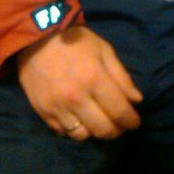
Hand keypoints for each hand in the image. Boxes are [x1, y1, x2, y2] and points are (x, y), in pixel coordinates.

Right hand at [17, 25, 142, 140]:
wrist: (37, 38)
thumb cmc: (75, 40)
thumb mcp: (104, 50)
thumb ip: (121, 76)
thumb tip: (136, 100)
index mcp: (94, 78)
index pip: (119, 110)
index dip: (131, 121)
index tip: (135, 123)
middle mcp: (76, 97)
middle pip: (102, 129)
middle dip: (116, 131)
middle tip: (120, 126)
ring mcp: (57, 107)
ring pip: (83, 135)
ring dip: (95, 132)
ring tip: (99, 122)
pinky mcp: (43, 112)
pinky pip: (63, 133)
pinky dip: (75, 130)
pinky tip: (81, 120)